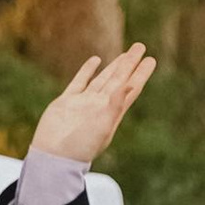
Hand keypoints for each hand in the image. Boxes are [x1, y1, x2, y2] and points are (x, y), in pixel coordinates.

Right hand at [28, 44, 154, 168]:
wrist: (54, 156)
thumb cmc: (80, 146)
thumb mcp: (103, 125)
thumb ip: (117, 104)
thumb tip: (131, 84)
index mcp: (112, 111)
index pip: (131, 87)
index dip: (141, 73)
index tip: (150, 59)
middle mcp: (100, 105)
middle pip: (119, 79)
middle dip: (130, 64)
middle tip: (140, 47)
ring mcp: (84, 103)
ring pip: (102, 79)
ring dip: (113, 66)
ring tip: (124, 54)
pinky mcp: (67, 102)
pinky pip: (80, 82)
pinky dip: (87, 71)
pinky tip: (95, 60)